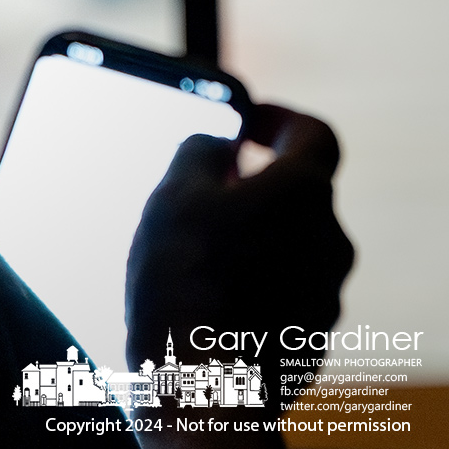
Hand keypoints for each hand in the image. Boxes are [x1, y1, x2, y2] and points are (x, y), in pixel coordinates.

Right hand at [126, 105, 354, 409]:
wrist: (206, 384)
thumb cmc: (185, 276)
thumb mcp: (175, 191)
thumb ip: (201, 152)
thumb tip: (220, 147)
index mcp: (304, 193)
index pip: (315, 135)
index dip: (281, 120)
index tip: (247, 123)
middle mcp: (329, 239)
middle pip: (300, 193)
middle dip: (256, 184)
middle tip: (204, 189)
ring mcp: (325, 292)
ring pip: (290, 243)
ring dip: (252, 234)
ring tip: (194, 247)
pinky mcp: (310, 333)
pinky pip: (284, 288)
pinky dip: (253, 278)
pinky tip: (206, 292)